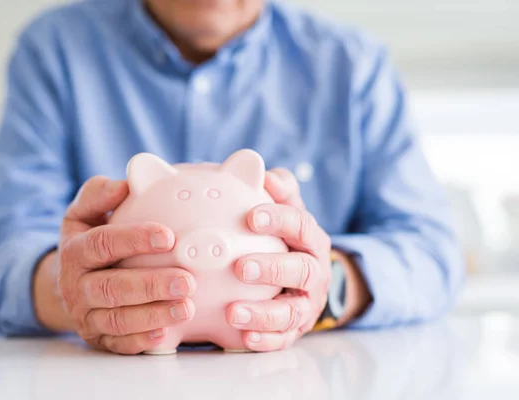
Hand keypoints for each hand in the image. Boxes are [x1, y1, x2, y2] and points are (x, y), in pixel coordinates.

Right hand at [34, 176, 195, 353]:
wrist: (68, 283)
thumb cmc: (88, 240)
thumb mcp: (84, 213)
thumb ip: (99, 194)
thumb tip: (125, 184)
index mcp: (75, 251)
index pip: (102, 244)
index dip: (133, 239)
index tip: (168, 236)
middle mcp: (76, 285)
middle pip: (112, 287)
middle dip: (151, 284)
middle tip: (188, 280)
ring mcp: (86, 315)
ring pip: (117, 319)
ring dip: (153, 314)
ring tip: (187, 307)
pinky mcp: (97, 338)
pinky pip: (118, 344)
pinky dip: (141, 341)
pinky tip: (166, 334)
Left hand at [227, 168, 331, 351]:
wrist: (308, 279)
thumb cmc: (286, 239)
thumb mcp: (288, 210)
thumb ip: (279, 191)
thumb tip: (265, 174)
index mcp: (311, 239)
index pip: (300, 225)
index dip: (278, 219)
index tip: (251, 216)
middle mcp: (315, 271)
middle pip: (302, 270)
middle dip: (273, 268)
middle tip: (240, 267)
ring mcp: (307, 303)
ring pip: (292, 311)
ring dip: (263, 313)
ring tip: (232, 312)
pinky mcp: (296, 329)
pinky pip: (284, 338)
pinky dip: (266, 340)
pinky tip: (243, 339)